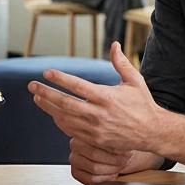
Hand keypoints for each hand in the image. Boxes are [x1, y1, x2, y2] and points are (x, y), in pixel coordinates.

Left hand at [29, 41, 168, 154]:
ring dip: (49, 108)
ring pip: (65, 118)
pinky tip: (54, 113)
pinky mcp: (95, 139)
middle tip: (33, 86)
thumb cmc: (143, 105)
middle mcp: (99, 114)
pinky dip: (60, 121)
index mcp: (107, 97)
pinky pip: (72, 130)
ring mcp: (96, 129)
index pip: (78, 86)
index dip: (60, 79)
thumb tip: (114, 45)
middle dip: (46, 94)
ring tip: (38, 99)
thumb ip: (121, 63)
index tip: (47, 72)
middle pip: (65, 103)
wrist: (152, 132)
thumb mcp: (134, 81)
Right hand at [67, 137, 157, 184]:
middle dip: (115, 159)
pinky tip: (113, 174)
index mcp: (84, 131)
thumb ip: (117, 135)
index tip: (128, 150)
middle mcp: (75, 144)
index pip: (98, 140)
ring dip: (112, 169)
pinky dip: (105, 178)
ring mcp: (74, 158)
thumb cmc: (118, 144)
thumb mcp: (120, 135)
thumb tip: (123, 136)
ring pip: (94, 167)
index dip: (115, 147)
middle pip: (95, 154)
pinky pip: (91, 178)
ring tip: (121, 166)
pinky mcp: (76, 172)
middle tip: (126, 159)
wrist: (118, 153)